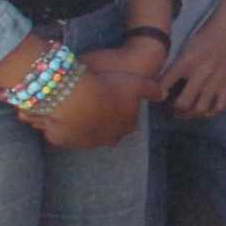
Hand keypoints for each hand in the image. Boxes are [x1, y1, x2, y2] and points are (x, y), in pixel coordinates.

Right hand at [20, 65, 159, 148]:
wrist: (75, 97)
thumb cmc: (108, 88)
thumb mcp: (137, 84)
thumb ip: (152, 90)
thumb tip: (164, 95)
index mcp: (126, 126)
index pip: (128, 122)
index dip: (121, 110)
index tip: (113, 98)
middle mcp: (107, 139)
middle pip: (108, 132)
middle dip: (103, 121)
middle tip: (94, 104)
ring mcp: (84, 142)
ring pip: (86, 135)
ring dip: (83, 125)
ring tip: (76, 108)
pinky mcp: (62, 141)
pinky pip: (64, 134)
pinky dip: (63, 126)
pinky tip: (61, 113)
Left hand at [159, 8, 225, 119]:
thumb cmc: (204, 38)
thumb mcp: (184, 48)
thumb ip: (174, 67)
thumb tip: (162, 85)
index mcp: (185, 62)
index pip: (163, 86)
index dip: (156, 95)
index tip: (157, 97)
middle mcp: (200, 73)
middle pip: (182, 103)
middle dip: (173, 109)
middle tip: (171, 108)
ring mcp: (216, 81)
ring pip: (199, 109)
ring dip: (189, 114)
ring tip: (185, 113)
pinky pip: (219, 106)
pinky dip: (210, 113)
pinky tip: (204, 111)